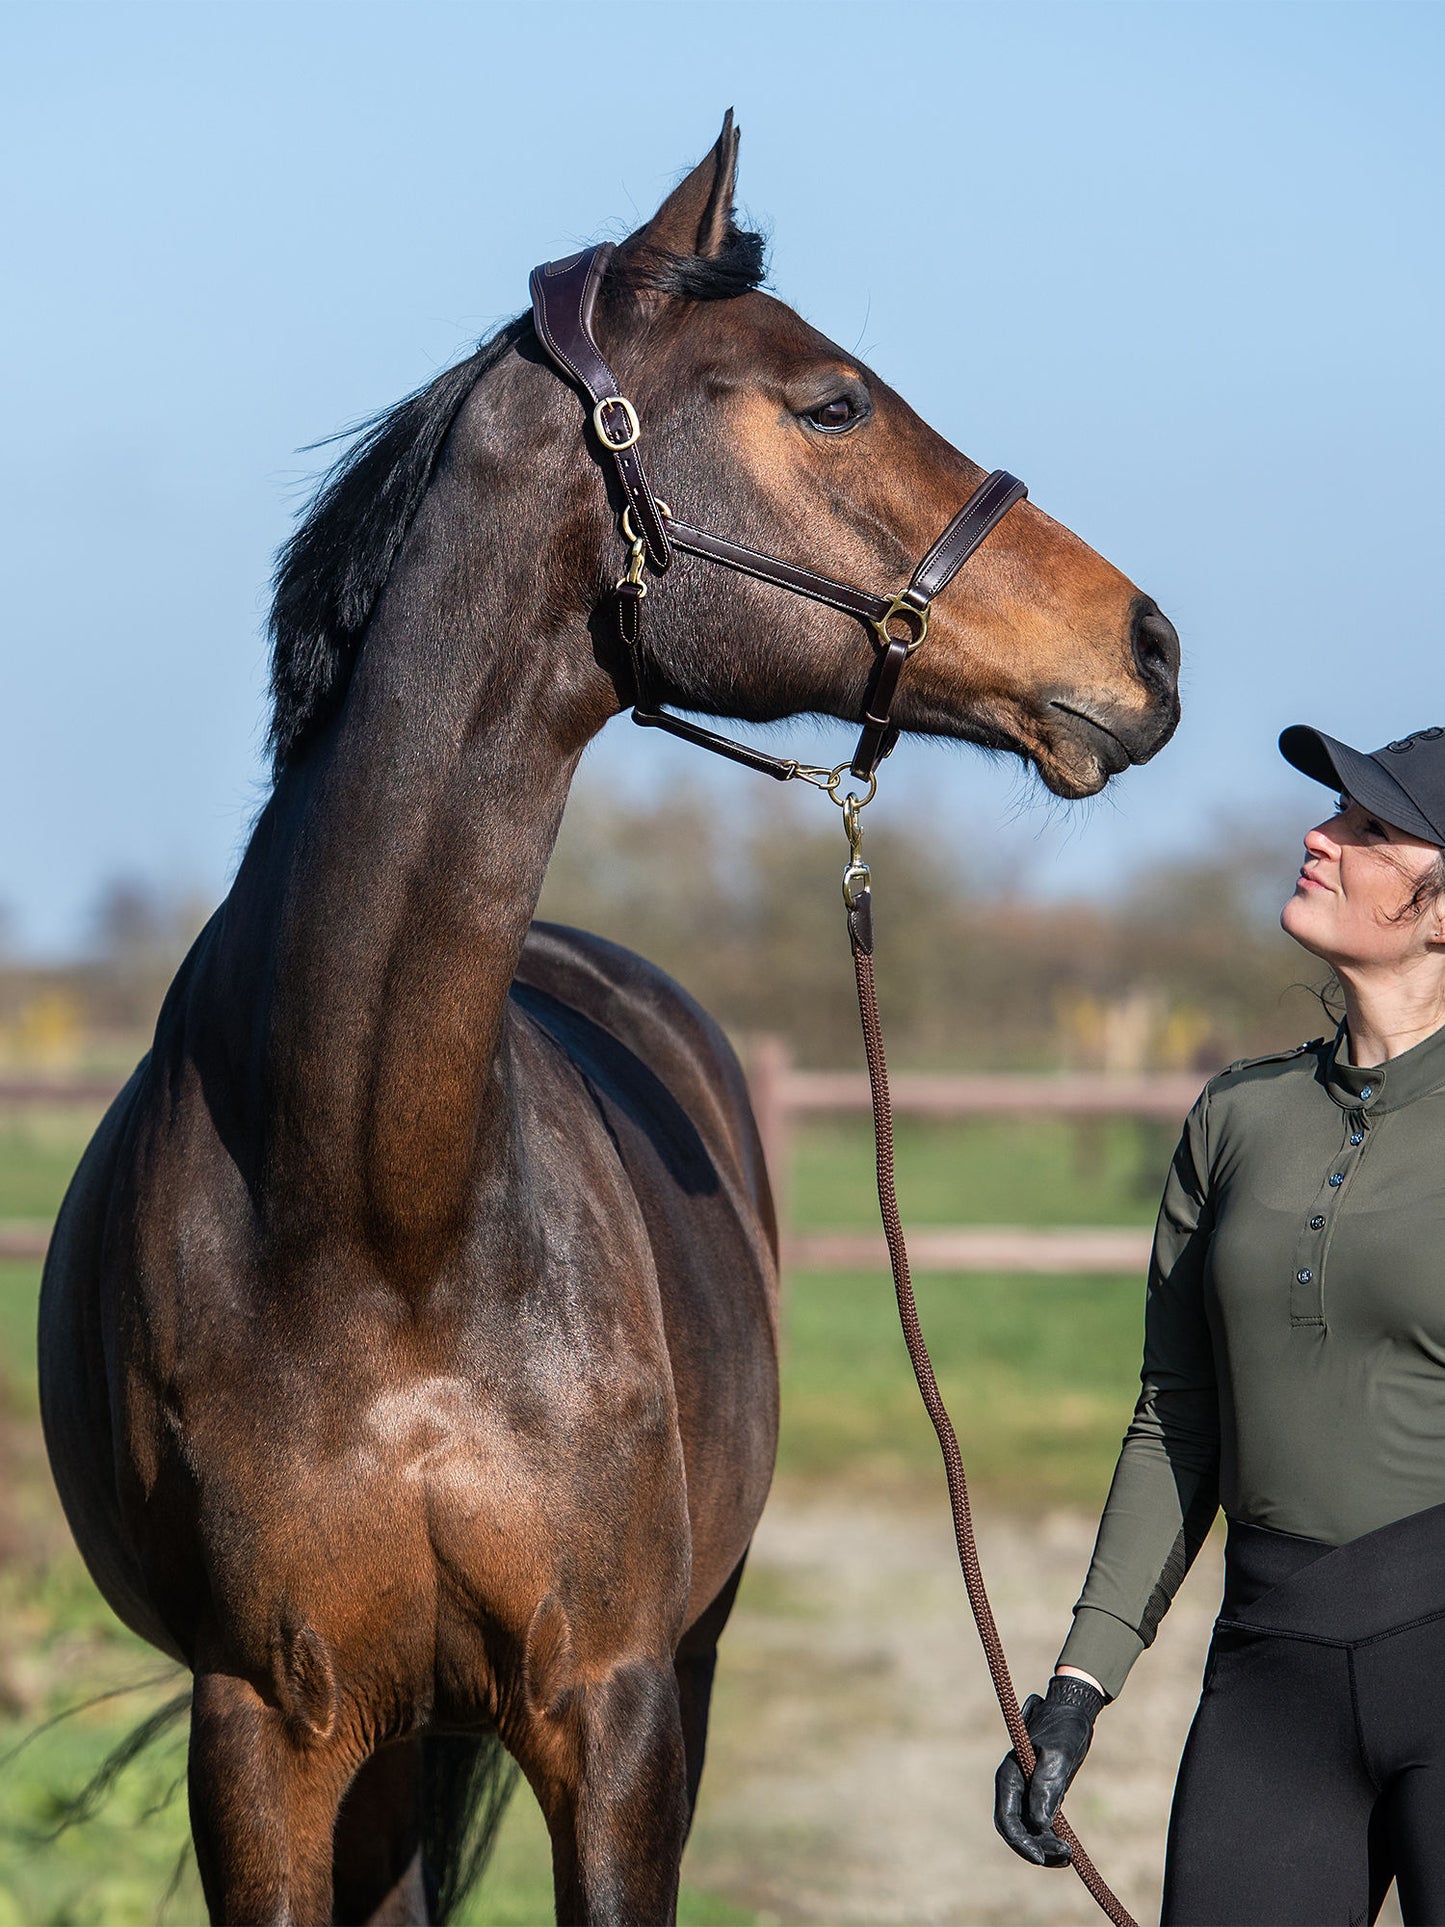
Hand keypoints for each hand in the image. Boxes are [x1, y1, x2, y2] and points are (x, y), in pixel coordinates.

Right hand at [993, 1674, 1105, 1866]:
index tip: (1041, 1857)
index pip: (1007, 1818)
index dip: (1021, 1841)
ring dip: (1044, 1845)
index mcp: (1010, 1774)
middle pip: (1015, 1827)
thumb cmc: (1064, 1727)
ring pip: (1028, 1828)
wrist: (1074, 1708)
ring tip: (1068, 1855)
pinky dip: (1050, 1837)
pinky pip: (1040, 1822)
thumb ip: (1047, 1787)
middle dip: (1033, 1847)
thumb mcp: (1058, 1755)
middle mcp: (1015, 1784)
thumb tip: (1041, 1823)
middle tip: (1061, 1857)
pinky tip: (1066, 1847)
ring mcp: (1027, 1789)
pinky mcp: (1041, 1791)